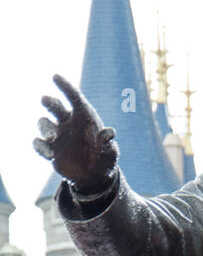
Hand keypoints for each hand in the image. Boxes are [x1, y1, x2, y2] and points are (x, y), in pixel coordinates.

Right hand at [34, 74, 118, 192]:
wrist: (94, 178)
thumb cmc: (105, 160)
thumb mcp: (111, 154)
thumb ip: (108, 144)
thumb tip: (109, 133)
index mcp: (83, 116)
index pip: (73, 97)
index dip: (65, 86)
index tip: (55, 77)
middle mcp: (67, 122)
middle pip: (55, 106)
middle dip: (49, 102)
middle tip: (45, 100)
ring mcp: (57, 135)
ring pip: (43, 123)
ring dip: (44, 127)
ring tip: (51, 137)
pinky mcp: (50, 149)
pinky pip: (39, 144)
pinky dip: (40, 147)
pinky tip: (49, 156)